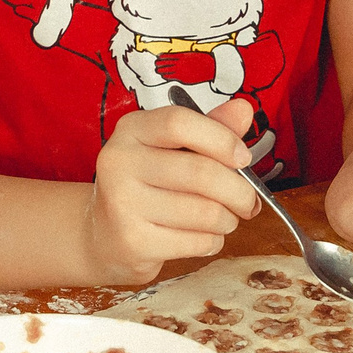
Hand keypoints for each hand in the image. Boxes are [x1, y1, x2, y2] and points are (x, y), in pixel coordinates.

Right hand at [82, 99, 260, 285]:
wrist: (104, 236)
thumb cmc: (148, 186)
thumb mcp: (173, 150)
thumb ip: (209, 129)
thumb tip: (244, 110)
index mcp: (131, 130)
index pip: (179, 123)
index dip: (221, 139)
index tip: (243, 158)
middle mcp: (119, 162)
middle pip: (201, 172)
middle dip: (240, 191)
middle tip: (248, 202)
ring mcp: (122, 203)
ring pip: (205, 212)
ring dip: (228, 220)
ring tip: (223, 220)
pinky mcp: (133, 241)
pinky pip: (197, 242)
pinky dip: (212, 242)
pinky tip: (201, 237)